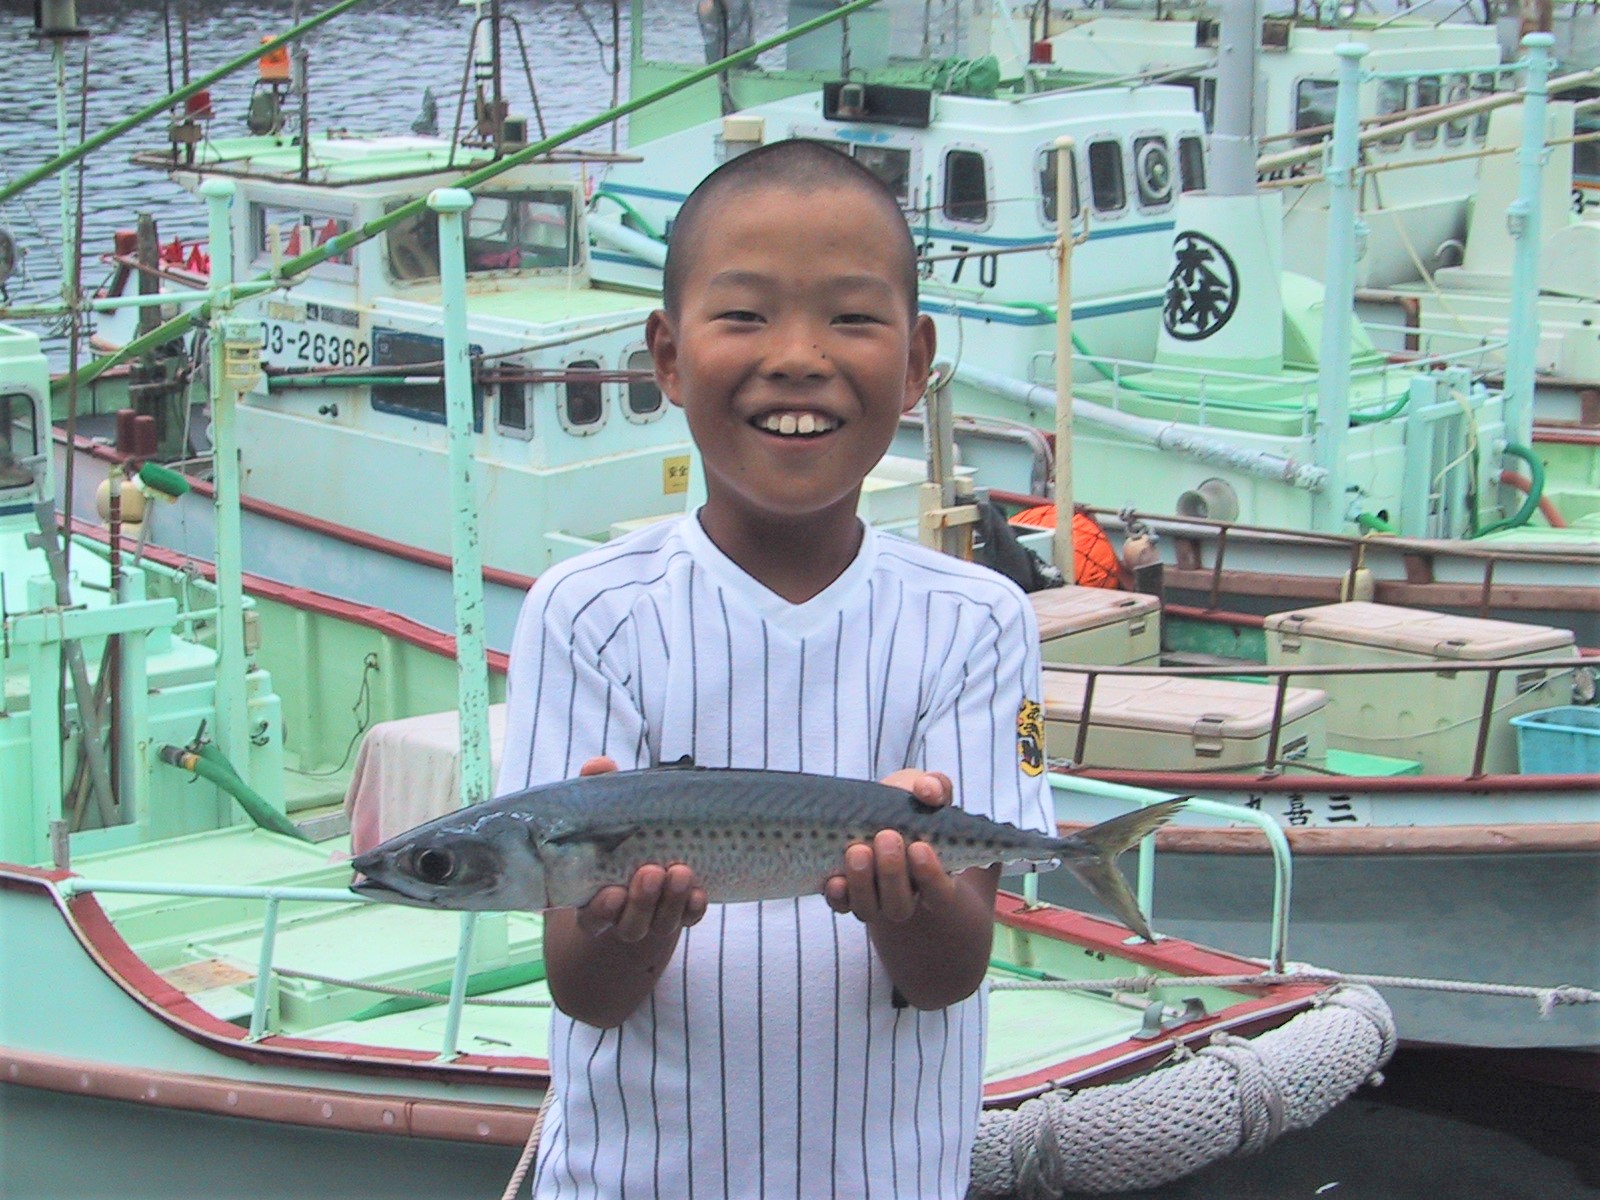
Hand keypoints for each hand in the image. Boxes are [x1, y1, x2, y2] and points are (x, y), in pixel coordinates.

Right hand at [572, 757, 707, 941]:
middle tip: (651, 871)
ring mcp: (654, 917)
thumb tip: (599, 765)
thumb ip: (598, 787)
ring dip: (671, 901)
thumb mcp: (605, 807)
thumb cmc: (616, 828)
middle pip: (630, 925)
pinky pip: (689, 918)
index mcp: (592, 897)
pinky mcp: (681, 913)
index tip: (612, 893)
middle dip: (642, 901)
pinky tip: (700, 892)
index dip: (601, 910)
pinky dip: (694, 908)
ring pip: (661, 923)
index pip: (591, 917)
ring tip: (681, 871)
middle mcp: (622, 916)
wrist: (648, 850)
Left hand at [824, 770, 956, 923]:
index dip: (932, 876)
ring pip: (869, 908)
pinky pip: (840, 905)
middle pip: (900, 905)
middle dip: (892, 873)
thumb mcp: (923, 790)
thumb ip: (935, 786)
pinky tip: (834, 879)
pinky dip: (838, 895)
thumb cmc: (905, 805)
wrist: (871, 814)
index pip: (940, 893)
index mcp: (934, 877)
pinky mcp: (845, 897)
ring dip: (863, 883)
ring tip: (858, 850)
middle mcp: (904, 896)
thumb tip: (927, 791)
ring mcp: (873, 900)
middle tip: (887, 837)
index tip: (920, 847)